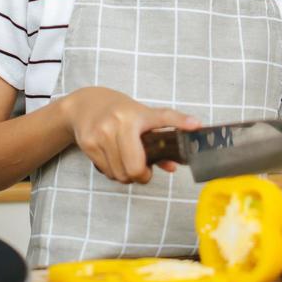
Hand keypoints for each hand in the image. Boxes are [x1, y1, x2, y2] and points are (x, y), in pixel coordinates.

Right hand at [58, 87, 200, 184]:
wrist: (86, 105)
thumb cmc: (119, 112)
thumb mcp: (140, 118)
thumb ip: (159, 140)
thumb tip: (173, 166)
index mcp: (137, 115)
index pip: (163, 117)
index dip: (180, 122)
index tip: (196, 124)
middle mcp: (118, 122)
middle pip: (135, 167)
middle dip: (141, 176)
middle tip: (142, 171)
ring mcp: (101, 133)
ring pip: (120, 174)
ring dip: (126, 176)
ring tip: (126, 162)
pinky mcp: (89, 143)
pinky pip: (107, 172)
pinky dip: (113, 172)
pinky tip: (113, 159)